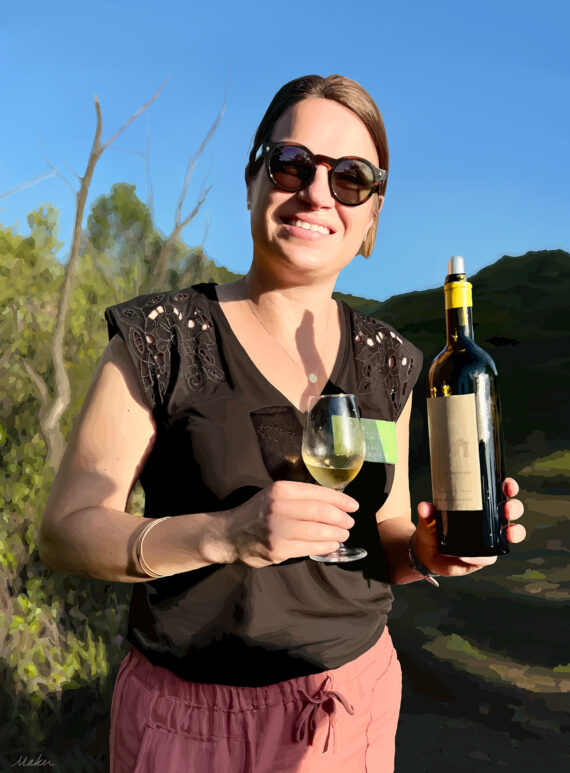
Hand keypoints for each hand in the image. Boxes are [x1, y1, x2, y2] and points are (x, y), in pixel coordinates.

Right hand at [216, 480, 358, 568]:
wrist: (229, 534)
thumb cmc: (257, 512)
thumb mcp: (274, 495)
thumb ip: (299, 496)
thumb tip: (333, 502)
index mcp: (281, 490)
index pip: (319, 493)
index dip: (340, 500)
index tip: (353, 505)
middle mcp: (280, 507)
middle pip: (322, 512)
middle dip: (341, 518)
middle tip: (350, 522)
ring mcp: (279, 529)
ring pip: (319, 531)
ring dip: (337, 534)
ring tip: (343, 534)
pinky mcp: (279, 549)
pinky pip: (310, 548)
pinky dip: (326, 546)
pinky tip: (332, 544)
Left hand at [413, 478, 524, 577]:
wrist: (426, 553)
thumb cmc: (432, 529)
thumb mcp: (428, 519)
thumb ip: (426, 513)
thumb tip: (424, 506)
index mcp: (479, 505)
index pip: (498, 492)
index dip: (508, 487)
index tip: (507, 484)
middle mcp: (488, 520)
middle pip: (510, 511)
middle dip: (514, 507)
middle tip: (507, 507)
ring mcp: (489, 538)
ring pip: (511, 533)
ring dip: (515, 531)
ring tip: (508, 532)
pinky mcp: (483, 556)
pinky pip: (490, 557)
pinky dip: (485, 556)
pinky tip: (475, 554)